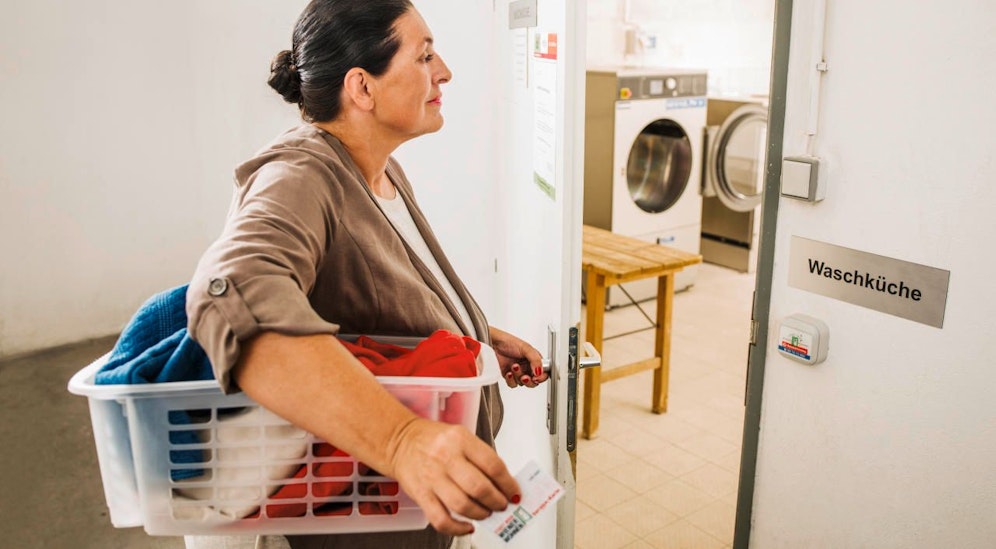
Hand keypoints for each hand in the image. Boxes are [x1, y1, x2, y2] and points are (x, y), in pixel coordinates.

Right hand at [388, 418, 520, 535]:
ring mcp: (432, 478)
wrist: (400, 441)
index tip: (514, 492)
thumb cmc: (433, 440)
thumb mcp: (461, 437)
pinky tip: (467, 526)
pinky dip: (457, 528)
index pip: (493, 465)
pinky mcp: (421, 495)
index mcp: (460, 440)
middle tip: (502, 504)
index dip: (508, 484)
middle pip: (479, 487)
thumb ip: (481, 457)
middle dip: (497, 501)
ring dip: (481, 514)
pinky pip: (441, 519)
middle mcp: (446, 458)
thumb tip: (503, 483)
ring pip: (462, 505)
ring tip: (486, 512)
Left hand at [489, 326, 547, 387]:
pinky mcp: (509, 376)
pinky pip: (513, 385)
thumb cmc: (508, 342)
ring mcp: (518, 372)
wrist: (492, 344)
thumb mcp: (526, 348)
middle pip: (535, 381)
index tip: (536, 377)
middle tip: (525, 376)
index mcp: (534, 359)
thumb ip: (535, 359)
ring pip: (523, 384)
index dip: (542, 377)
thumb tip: (540, 371)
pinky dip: (511, 380)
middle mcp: (527, 367)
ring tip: (514, 367)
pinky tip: (508, 373)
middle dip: (529, 380)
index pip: (544, 372)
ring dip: (518, 376)